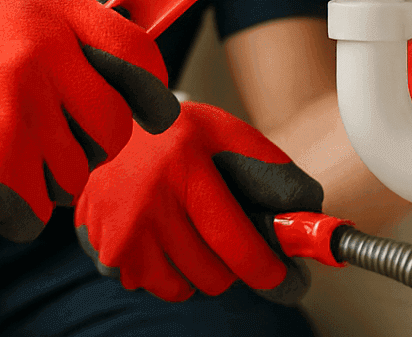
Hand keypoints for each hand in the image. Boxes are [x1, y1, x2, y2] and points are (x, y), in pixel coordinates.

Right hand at [0, 0, 179, 269]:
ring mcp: (20, 110)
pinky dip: (13, 209)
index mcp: (44, 12)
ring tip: (3, 152)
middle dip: (94, 145)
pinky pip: (40, 209)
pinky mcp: (1, 166)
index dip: (151, 83)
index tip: (154, 106)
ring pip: (79, 173)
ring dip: (49, 180)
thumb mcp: (4, 24)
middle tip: (56, 140)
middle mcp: (38, 53)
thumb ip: (67, 37)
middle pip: (116, 124)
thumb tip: (142, 67)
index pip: (135, 48)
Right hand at [74, 101, 323, 304]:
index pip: (235, 244)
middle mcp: (148, 201)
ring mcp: (120, 231)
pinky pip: (153, 285)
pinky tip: (158, 235)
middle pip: (214, 276)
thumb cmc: (174, 132)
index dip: (268, 271)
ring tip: (187, 229)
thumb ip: (271, 169)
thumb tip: (308, 209)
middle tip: (225, 236)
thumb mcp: (226, 132)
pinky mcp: (104, 251)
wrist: (102, 123)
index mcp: (184, 165)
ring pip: (185, 287)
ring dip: (196, 269)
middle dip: (231, 264)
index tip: (286, 279)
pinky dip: (164, 270)